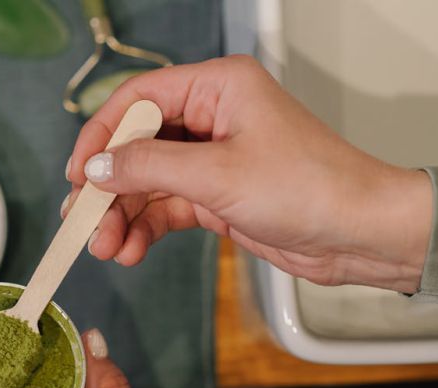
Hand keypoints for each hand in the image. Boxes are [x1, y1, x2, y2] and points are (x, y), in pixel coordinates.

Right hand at [64, 55, 432, 292]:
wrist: (359, 234)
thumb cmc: (311, 188)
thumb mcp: (219, 175)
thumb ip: (150, 167)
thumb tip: (96, 168)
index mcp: (219, 88)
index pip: (139, 100)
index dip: (102, 135)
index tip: (78, 174)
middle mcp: (214, 117)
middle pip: (138, 145)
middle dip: (109, 188)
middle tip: (84, 222)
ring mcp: (215, 159)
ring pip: (149, 182)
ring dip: (124, 216)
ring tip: (107, 248)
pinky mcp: (219, 196)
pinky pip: (168, 207)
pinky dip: (147, 229)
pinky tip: (132, 251)